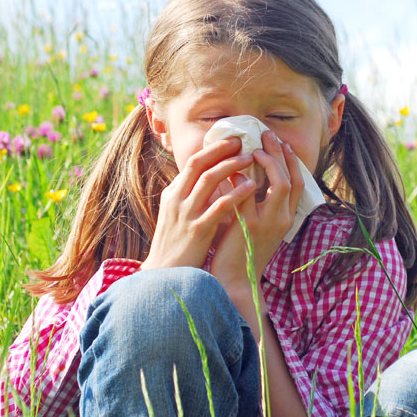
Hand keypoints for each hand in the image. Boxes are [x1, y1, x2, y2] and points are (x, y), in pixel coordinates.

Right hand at [140, 138, 256, 270]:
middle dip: (221, 149)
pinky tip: (250, 186)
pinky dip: (235, 194)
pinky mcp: (197, 231)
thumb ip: (188, 197)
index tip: (231, 140)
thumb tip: (205, 179)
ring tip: (250, 158)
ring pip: (208, 180)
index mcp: (173, 194)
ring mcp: (186, 214)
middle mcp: (177, 200)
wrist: (165, 275)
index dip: (213, 149)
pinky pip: (219, 207)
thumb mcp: (176, 216)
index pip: (192, 163)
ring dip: (230, 166)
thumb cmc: (176, 246)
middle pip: (198, 164)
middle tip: (242, 140)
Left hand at [210, 130, 304, 290]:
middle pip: (291, 178)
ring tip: (254, 146)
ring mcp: (268, 223)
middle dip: (280, 153)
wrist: (234, 281)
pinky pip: (249, 194)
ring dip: (268, 161)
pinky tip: (233, 166)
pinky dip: (242, 177)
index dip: (292, 161)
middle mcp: (282, 220)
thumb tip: (248, 174)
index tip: (283, 143)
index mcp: (286, 219)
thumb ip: (258, 204)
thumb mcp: (258, 226)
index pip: (299, 184)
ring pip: (279, 183)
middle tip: (267, 135)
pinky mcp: (249, 226)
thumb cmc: (241, 252)